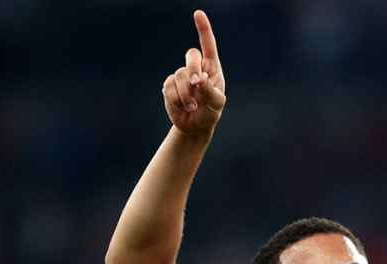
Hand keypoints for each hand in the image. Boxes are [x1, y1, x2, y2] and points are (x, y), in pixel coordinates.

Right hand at [162, 10, 225, 136]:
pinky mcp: (169, 86)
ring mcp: (181, 76)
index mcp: (212, 68)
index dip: (203, 29)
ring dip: (186, 93)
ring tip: (193, 106)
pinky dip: (176, 99)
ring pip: (179, 75)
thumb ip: (210, 91)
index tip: (198, 13)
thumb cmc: (210, 112)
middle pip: (191, 55)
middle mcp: (196, 68)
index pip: (208, 45)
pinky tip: (183, 107)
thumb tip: (199, 79)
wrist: (195, 126)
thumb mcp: (216, 104)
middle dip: (193, 69)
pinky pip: (169, 87)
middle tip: (197, 84)